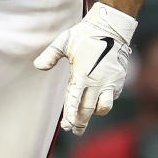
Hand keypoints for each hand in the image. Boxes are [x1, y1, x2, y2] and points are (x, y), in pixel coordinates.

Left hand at [34, 2, 136, 135]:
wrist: (110, 27)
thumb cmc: (85, 35)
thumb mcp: (64, 42)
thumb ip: (50, 55)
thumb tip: (38, 66)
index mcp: (82, 74)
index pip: (75, 99)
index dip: (70, 114)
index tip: (66, 125)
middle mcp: (97, 81)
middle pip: (88, 109)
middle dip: (79, 121)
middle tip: (74, 131)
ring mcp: (110, 82)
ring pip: (103, 107)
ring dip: (94, 114)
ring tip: (86, 117)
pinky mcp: (119, 80)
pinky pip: (112, 97)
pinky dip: (105, 102)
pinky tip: (98, 102)